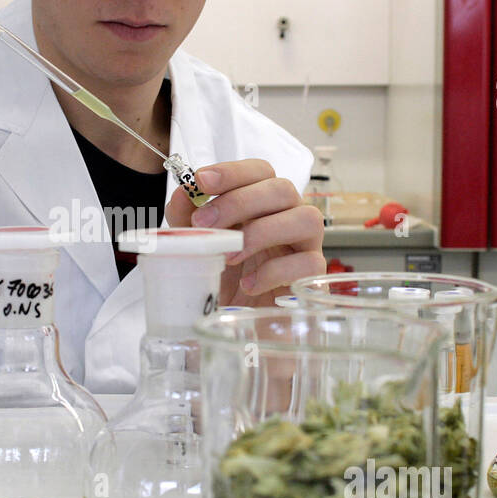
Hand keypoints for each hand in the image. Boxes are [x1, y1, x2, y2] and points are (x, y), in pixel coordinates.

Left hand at [165, 159, 324, 305]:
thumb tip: (183, 193)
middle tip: (204, 222)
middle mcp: (288, 217)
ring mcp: (305, 245)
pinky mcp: (312, 276)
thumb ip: (187, 218)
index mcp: (262, 204)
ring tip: (228, 256)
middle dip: (239, 201)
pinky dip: (274, 271)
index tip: (201, 181)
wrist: (235, 326)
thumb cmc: (222, 280)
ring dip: (261, 232)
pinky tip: (248, 285)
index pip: (259, 172)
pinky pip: (308, 263)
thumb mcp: (196, 246)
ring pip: (306, 218)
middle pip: (282, 188)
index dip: (232, 171)